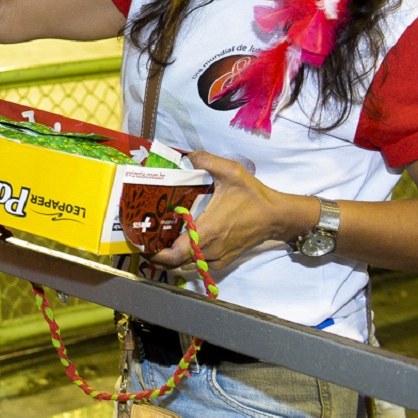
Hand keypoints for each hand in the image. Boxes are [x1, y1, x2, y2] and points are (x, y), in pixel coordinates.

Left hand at [146, 151, 293, 271]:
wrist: (276, 216)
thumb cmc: (253, 196)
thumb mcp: (231, 172)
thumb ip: (206, 160)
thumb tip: (187, 155)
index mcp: (208, 230)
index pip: (175, 254)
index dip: (156, 254)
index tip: (142, 244)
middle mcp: (210, 249)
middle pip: (177, 261)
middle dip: (159, 252)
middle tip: (147, 236)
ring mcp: (218, 257)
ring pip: (188, 262)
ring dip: (173, 253)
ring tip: (160, 236)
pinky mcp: (224, 260)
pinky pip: (199, 261)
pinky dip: (188, 254)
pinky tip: (182, 238)